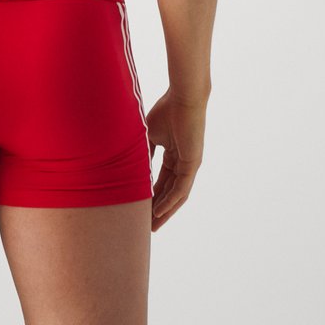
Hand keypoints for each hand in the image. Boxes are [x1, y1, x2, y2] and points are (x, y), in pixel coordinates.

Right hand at [145, 88, 206, 231]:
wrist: (183, 98)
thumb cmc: (166, 110)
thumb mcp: (149, 135)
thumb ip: (144, 151)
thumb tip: (131, 165)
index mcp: (174, 155)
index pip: (162, 181)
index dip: (152, 195)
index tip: (141, 208)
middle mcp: (184, 163)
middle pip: (170, 192)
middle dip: (159, 209)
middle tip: (146, 226)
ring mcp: (190, 165)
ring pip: (177, 195)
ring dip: (165, 211)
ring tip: (153, 226)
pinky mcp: (193, 164)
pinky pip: (181, 188)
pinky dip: (171, 201)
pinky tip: (160, 211)